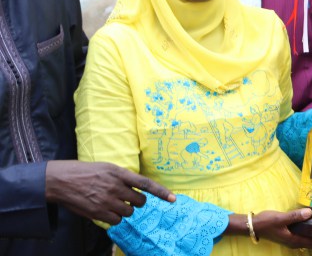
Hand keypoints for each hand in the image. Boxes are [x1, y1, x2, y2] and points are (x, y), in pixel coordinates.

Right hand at [45, 160, 174, 224]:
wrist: (61, 180)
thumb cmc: (85, 172)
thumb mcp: (107, 167)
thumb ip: (123, 177)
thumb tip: (136, 188)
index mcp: (119, 173)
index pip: (145, 183)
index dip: (161, 192)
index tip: (173, 199)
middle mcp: (115, 187)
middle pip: (139, 201)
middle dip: (137, 201)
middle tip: (128, 198)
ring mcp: (107, 201)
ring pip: (129, 211)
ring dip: (126, 209)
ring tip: (114, 203)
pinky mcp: (98, 212)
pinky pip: (116, 220)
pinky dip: (115, 218)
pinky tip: (106, 210)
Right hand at [253, 208, 311, 248]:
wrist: (253, 226)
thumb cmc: (266, 222)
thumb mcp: (280, 218)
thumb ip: (295, 216)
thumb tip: (310, 213)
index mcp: (294, 240)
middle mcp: (295, 242)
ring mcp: (291, 239)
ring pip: (309, 240)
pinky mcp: (289, 235)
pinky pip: (304, 236)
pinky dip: (311, 232)